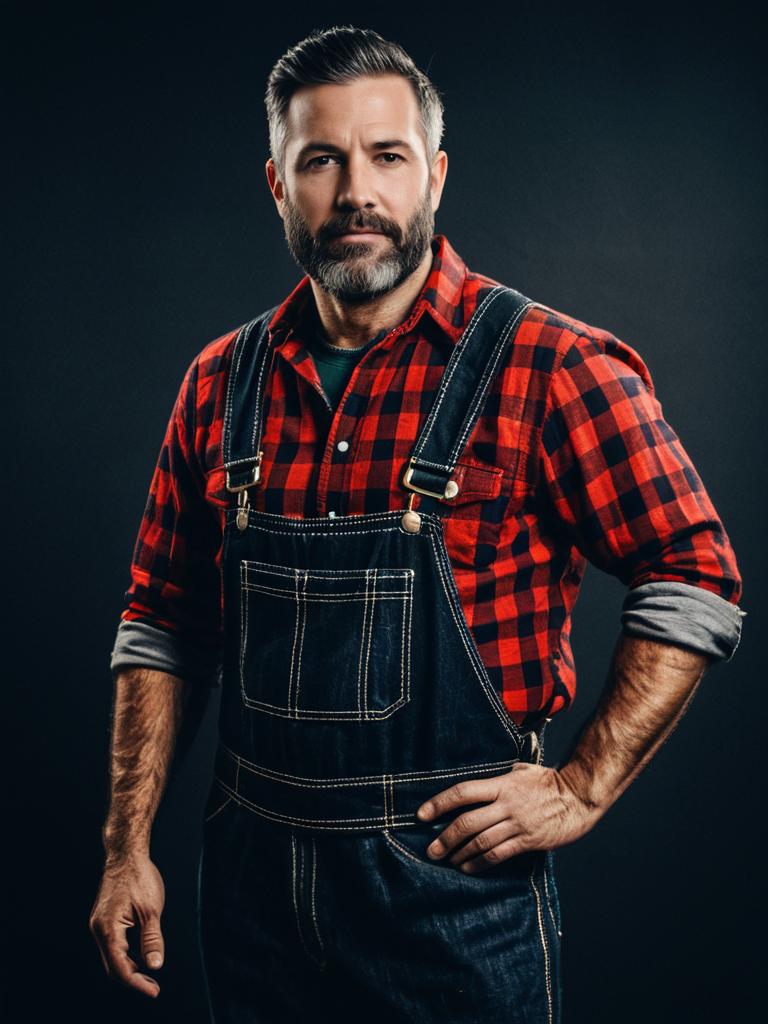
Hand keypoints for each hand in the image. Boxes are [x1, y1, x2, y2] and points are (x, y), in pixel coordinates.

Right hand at [89, 852, 165, 997]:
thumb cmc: (139, 877)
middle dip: (133, 979)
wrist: (126, 854)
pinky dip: (126, 954)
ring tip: (150, 974)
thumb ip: (152, 940)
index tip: (154, 991)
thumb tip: (155, 965)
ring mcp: (100, 924)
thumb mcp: (151, 910)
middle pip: (113, 966)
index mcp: (108, 929)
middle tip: (154, 987)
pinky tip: (141, 955)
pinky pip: (113, 945)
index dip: (137, 983)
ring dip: (130, 967)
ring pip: (113, 956)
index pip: (120, 967)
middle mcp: (99, 929)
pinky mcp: (104, 919)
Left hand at [415, 763, 598, 872]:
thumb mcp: (521, 770)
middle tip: (430, 849)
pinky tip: (468, 868)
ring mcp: (517, 824)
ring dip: (459, 854)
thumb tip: (480, 783)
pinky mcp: (528, 841)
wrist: (579, 797)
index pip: (463, 792)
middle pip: (467, 822)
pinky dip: (480, 864)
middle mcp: (506, 804)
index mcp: (501, 784)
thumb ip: (499, 777)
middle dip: (444, 838)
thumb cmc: (549, 781)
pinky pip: (498, 855)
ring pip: (480, 842)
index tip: (421, 814)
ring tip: (446, 860)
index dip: (439, 803)